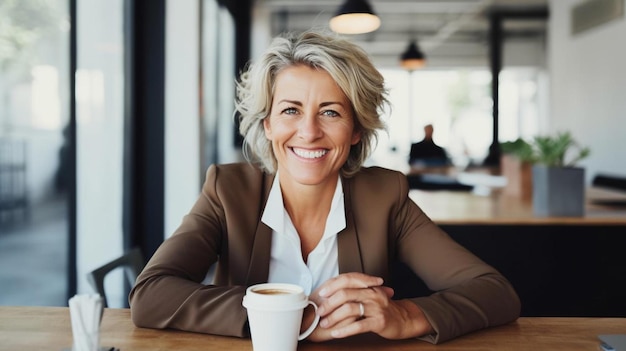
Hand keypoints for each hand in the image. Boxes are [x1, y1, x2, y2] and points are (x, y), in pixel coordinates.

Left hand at [304, 272, 432, 340]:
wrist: (404, 319)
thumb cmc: (382, 308)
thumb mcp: (369, 295)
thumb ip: (355, 291)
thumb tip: (332, 288)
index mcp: (368, 286)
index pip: (347, 279)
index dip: (332, 286)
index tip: (321, 294)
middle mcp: (372, 294)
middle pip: (345, 293)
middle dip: (329, 304)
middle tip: (319, 311)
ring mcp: (376, 307)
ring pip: (350, 309)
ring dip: (334, 317)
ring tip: (324, 324)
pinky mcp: (379, 321)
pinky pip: (358, 325)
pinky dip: (345, 330)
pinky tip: (336, 333)